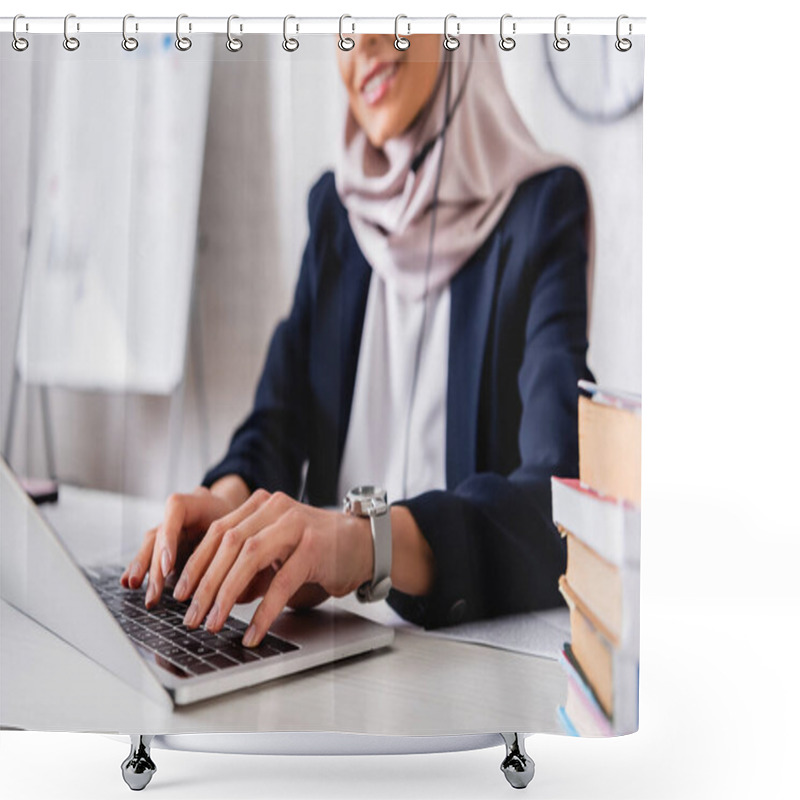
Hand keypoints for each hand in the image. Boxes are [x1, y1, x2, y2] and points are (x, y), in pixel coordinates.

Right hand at [120, 484, 240, 606]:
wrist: (241, 514)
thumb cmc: (247, 521)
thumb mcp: (248, 526)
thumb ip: (239, 547)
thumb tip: (236, 582)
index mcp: (200, 500)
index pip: (175, 509)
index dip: (169, 539)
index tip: (167, 567)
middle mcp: (181, 513)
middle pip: (159, 533)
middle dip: (154, 566)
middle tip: (154, 594)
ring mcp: (172, 526)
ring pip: (151, 543)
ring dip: (144, 569)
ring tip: (137, 590)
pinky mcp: (169, 542)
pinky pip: (151, 553)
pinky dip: (141, 568)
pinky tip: (129, 583)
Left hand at [172, 490, 373, 646]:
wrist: (365, 544)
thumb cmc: (319, 550)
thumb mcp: (276, 552)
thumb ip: (247, 568)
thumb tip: (212, 599)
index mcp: (262, 505)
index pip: (218, 531)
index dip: (195, 563)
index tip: (180, 592)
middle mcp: (276, 509)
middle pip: (228, 543)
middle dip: (206, 583)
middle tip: (191, 616)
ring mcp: (296, 525)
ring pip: (249, 557)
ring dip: (226, 594)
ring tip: (214, 623)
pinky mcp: (315, 548)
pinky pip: (282, 582)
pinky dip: (264, 611)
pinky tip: (254, 632)